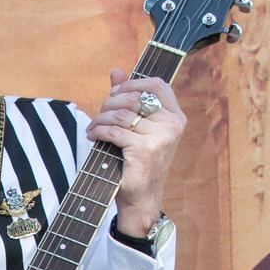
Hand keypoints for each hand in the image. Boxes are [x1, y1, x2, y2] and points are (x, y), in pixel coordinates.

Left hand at [88, 69, 184, 236]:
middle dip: (110, 103)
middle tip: (100, 114)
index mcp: (176, 116)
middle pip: (134, 98)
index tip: (114, 92)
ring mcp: (160, 137)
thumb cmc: (139, 162)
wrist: (142, 198)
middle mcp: (172, 124)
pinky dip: (98, 131)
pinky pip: (114, 131)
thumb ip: (130, 99)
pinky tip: (93, 136)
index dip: (133, 83)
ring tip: (93, 127)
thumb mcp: (138, 129)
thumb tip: (116, 71)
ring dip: (101, 119)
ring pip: (122, 115)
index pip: (157, 85)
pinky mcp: (144, 150)